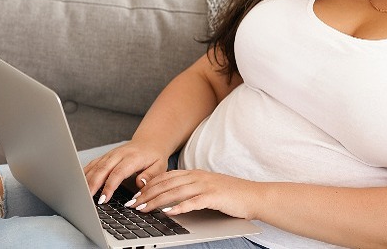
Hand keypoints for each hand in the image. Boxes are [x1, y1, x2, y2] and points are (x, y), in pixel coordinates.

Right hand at [83, 140, 170, 203]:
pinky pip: (92, 164)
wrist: (149, 141)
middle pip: (102, 170)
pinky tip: (79, 183)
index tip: (104, 199)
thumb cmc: (154, 156)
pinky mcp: (105, 156)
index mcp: (132, 158)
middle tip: (86, 199)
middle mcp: (118, 155)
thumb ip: (150, 176)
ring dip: (86, 180)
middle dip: (93, 185)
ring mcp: (110, 155)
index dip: (109, 186)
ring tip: (80, 194)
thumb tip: (139, 184)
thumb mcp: (159, 166)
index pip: (118, 173)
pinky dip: (84, 173)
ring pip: (94, 167)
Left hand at [127, 169, 260, 219]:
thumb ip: (190, 189)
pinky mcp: (214, 197)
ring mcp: (205, 186)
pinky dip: (179, 207)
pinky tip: (168, 213)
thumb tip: (170, 198)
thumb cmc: (230, 194)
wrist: (253, 195)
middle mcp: (197, 177)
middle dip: (147, 194)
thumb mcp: (206, 187)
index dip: (148, 186)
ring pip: (175, 192)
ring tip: (144, 209)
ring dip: (157, 201)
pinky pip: (193, 202)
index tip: (135, 196)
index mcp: (194, 173)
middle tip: (133, 204)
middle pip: (166, 184)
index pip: (165, 177)